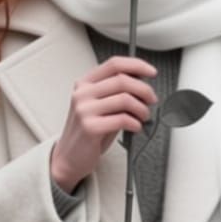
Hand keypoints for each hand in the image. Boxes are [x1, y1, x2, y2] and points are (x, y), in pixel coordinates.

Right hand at [50, 56, 156, 192]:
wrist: (69, 157)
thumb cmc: (89, 132)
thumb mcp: (100, 106)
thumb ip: (116, 93)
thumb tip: (142, 83)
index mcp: (85, 83)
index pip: (114, 64)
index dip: (137, 65)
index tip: (151, 72)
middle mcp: (83, 93)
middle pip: (122, 80)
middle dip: (144, 90)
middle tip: (151, 100)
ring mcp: (84, 110)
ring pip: (125, 99)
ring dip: (142, 109)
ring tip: (143, 116)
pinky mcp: (90, 127)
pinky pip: (122, 119)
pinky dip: (135, 123)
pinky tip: (135, 127)